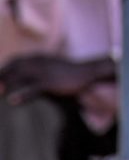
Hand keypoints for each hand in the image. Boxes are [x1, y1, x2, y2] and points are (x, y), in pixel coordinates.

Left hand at [0, 55, 115, 103]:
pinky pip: (33, 88)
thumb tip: (23, 81)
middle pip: (13, 67)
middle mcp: (39, 62)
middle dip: (1, 76)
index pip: (14, 61)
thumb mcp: (50, 70)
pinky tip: (12, 101)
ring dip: (5, 84)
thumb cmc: (68, 74)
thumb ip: (36, 74)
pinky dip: (22, 94)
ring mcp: (44, 71)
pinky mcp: (51, 82)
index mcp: (38, 58)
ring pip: (19, 76)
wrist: (88, 72)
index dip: (4, 70)